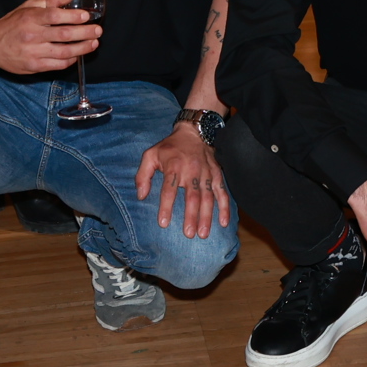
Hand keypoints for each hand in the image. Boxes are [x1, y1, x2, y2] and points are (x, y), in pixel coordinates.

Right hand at [0, 0, 100, 75]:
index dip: (72, 16)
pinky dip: (70, 60)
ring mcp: (32, 53)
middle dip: (84, 33)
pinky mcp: (33, 66)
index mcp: (30, 18)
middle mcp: (31, 35)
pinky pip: (57, 65)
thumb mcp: (29, 6)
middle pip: (63, 35)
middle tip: (97, 30)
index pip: (54, 16)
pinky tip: (78, 55)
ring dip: (82, 49)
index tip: (86, 16)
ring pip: (63, 53)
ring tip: (94, 43)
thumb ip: (52, 0)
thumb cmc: (12, 23)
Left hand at [134, 124, 231, 238]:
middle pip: (192, 196)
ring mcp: (206, 173)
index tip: (164, 223)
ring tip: (203, 234)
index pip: (169, 188)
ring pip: (208, 197)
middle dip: (191, 216)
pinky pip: (222, 192)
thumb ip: (142, 175)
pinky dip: (224, 207)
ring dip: (207, 216)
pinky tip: (224, 222)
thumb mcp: (150, 155)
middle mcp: (192, 170)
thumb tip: (141, 196)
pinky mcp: (217, 174)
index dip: (166, 206)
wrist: (194, 132)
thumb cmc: (169, 147)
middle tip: (188, 234)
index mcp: (174, 166)